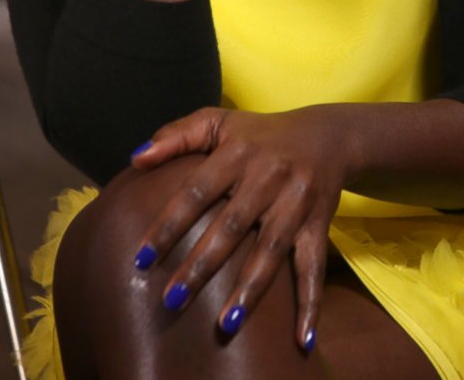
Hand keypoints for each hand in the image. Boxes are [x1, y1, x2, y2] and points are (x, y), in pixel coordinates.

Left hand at [129, 106, 349, 346]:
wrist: (327, 136)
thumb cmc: (260, 134)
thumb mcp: (219, 123)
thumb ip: (177, 136)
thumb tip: (136, 159)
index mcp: (238, 152)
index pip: (197, 190)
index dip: (169, 224)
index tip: (142, 259)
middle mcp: (269, 175)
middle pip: (231, 225)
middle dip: (202, 264)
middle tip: (172, 300)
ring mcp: (296, 201)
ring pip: (271, 248)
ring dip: (250, 288)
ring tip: (226, 324)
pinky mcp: (319, 224)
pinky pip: (314, 266)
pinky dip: (311, 304)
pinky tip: (302, 340)